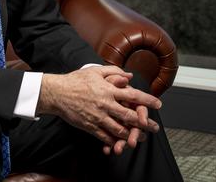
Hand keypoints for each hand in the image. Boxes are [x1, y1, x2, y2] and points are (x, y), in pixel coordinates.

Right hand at [36, 66, 160, 149]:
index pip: (132, 96)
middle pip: (130, 116)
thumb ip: (113, 72)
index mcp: (108, 90)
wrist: (57, 93)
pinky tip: (121, 143)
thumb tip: (128, 76)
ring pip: (120, 130)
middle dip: (145, 123)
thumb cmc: (75, 80)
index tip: (158, 104)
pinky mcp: (90, 126)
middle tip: (154, 127)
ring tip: (140, 138)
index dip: (147, 100)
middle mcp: (105, 104)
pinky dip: (115, 142)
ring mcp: (98, 117)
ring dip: (132, 135)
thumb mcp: (94, 71)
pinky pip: (105, 137)